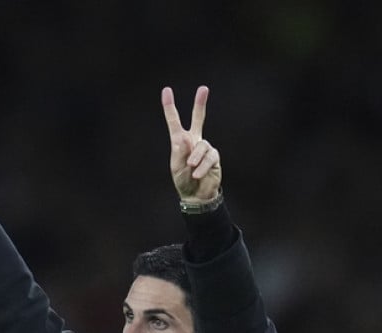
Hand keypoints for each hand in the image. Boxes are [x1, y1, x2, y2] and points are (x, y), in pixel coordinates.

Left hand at [162, 86, 220, 202]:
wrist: (196, 196)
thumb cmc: (183, 180)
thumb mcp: (176, 167)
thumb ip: (178, 152)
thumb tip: (182, 137)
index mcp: (181, 141)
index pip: (175, 122)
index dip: (170, 107)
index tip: (167, 91)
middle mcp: (194, 141)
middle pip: (199, 118)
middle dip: (200, 104)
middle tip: (203, 89)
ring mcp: (205, 148)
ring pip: (202, 146)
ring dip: (195, 158)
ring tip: (191, 169)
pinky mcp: (214, 157)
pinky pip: (210, 157)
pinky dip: (203, 166)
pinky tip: (198, 174)